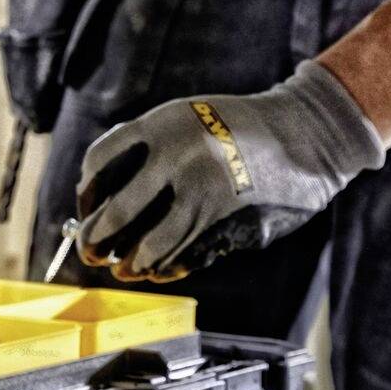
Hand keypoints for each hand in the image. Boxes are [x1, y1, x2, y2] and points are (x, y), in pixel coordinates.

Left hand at [75, 61, 385, 281]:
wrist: (305, 133)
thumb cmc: (238, 129)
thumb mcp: (187, 119)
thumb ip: (148, 149)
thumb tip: (102, 199)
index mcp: (162, 122)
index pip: (102, 160)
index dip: (87, 191)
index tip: (86, 208)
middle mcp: (178, 153)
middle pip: (119, 208)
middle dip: (99, 236)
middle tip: (92, 251)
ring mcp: (204, 188)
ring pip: (152, 241)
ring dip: (133, 261)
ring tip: (125, 269)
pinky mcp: (228, 218)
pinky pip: (186, 252)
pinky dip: (168, 265)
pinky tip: (159, 270)